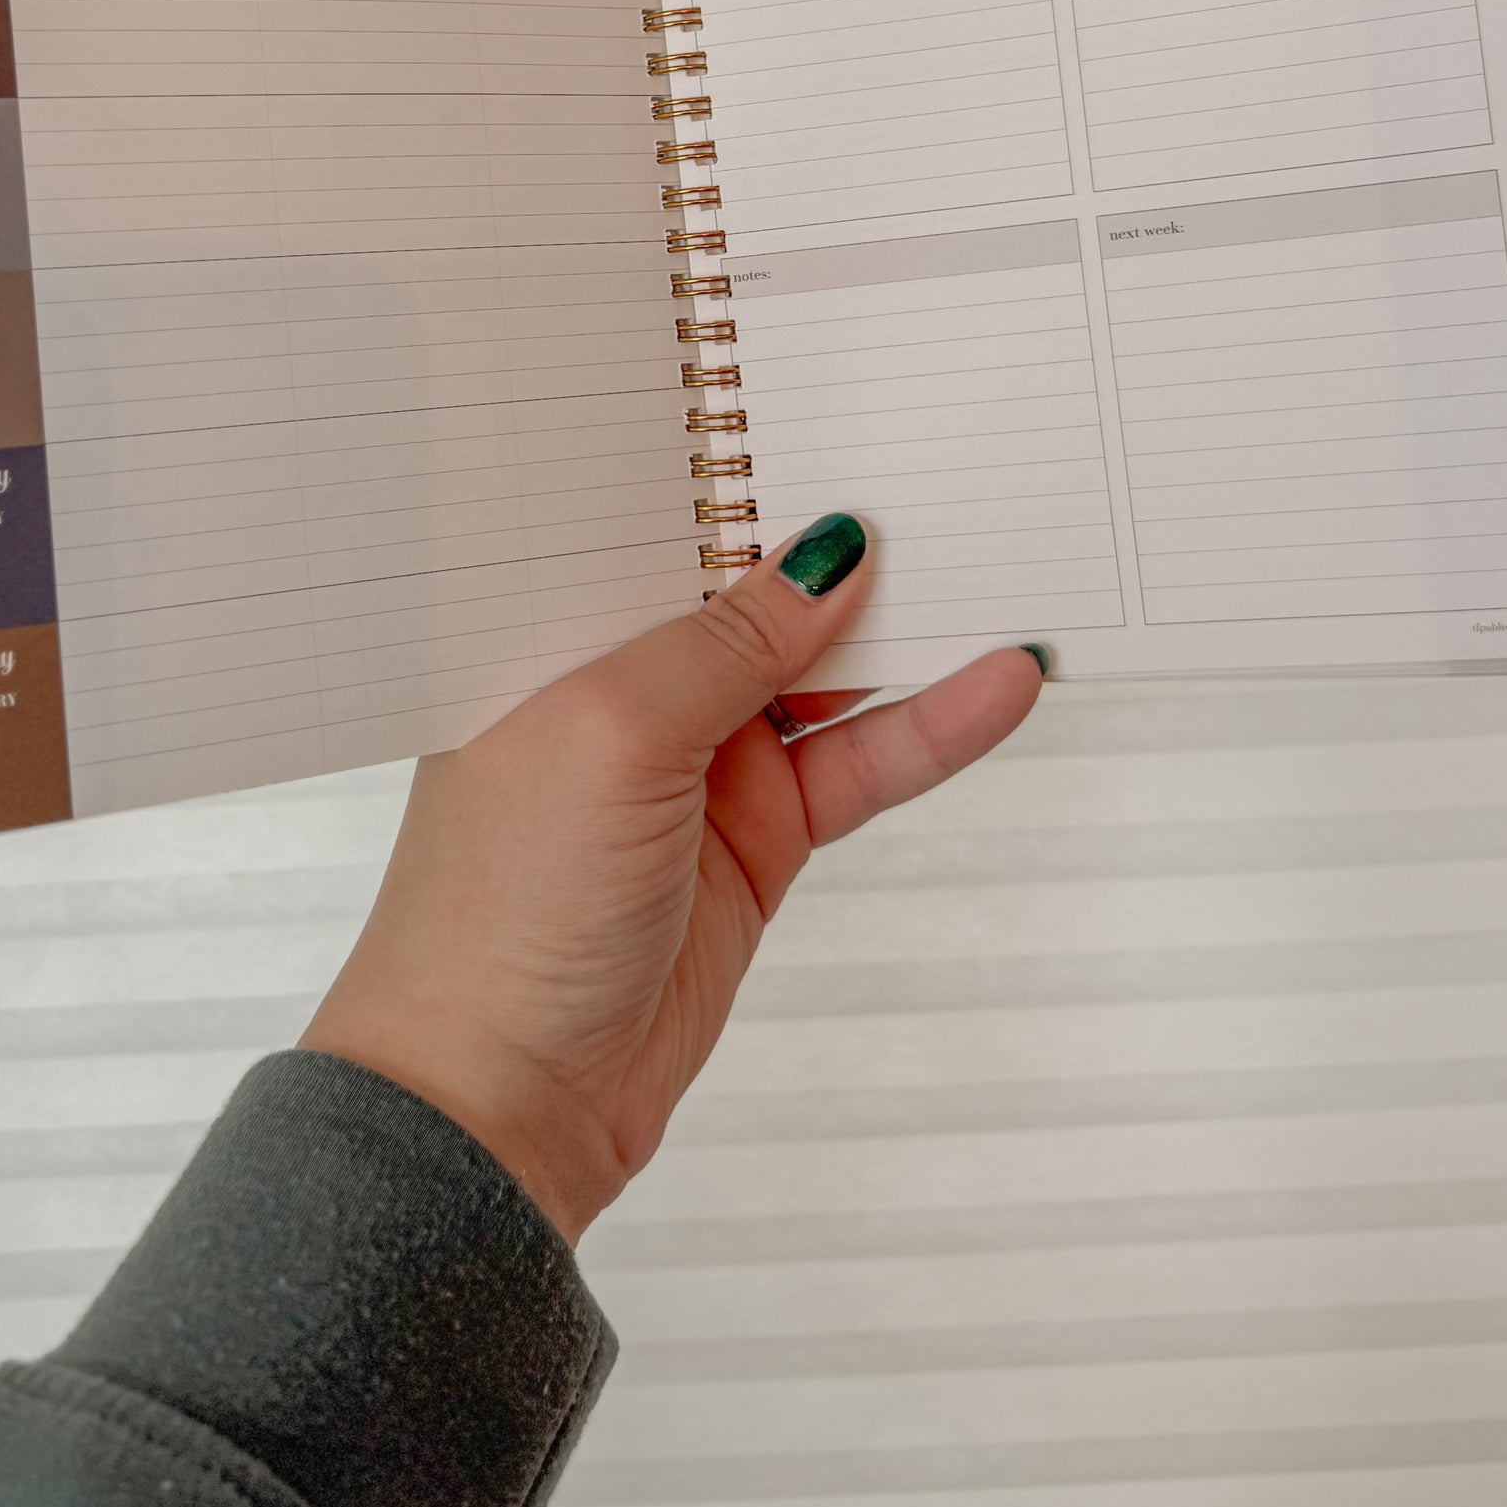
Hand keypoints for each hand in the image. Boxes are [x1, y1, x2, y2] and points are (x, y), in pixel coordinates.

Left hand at [300, 516, 1043, 1240]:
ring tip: (1007, 554)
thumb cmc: (498, 909)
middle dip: (840, 535)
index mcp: (555, 628)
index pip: (666, 521)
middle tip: (946, 460)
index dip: (746, 465)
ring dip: (909, 628)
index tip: (837, 401)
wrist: (499, 1104)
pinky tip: (999, 681)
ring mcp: (698, 762)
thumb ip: (729, 640)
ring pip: (826, 672)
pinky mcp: (757, 841)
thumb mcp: (614, 733)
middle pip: (757, 588)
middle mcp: (625, 682)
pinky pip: (860, 761)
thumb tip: (825, 552)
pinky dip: (931, 724)